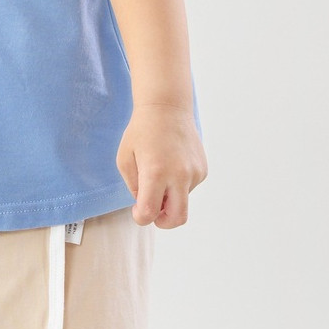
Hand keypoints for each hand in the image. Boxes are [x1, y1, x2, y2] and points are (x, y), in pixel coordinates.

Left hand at [116, 104, 207, 228]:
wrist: (167, 107)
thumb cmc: (142, 131)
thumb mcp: (125, 158)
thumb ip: (133, 186)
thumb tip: (146, 205)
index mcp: (156, 173)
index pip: (149, 213)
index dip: (141, 217)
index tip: (137, 210)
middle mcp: (179, 175)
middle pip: (177, 219)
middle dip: (164, 222)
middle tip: (153, 212)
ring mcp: (194, 173)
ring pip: (182, 201)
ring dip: (170, 196)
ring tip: (160, 169)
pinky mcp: (202, 169)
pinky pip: (189, 187)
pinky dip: (179, 184)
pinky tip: (171, 162)